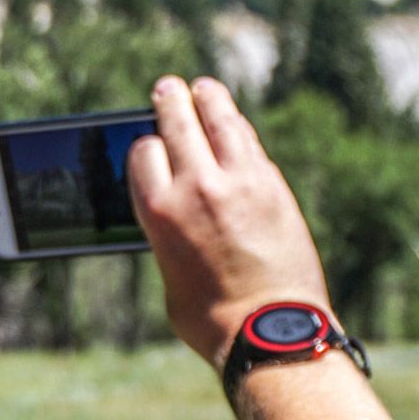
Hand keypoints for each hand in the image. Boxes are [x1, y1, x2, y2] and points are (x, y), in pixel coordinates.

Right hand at [127, 76, 331, 368]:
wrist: (268, 332)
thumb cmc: (209, 317)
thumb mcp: (168, 272)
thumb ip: (166, 232)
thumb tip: (171, 214)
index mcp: (160, 211)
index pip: (145, 151)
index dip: (144, 144)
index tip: (147, 143)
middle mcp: (197, 187)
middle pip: (178, 123)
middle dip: (169, 100)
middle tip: (167, 88)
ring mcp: (240, 182)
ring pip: (222, 121)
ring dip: (209, 100)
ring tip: (203, 89)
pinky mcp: (274, 187)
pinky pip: (250, 144)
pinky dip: (238, 129)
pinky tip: (234, 125)